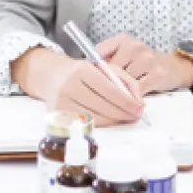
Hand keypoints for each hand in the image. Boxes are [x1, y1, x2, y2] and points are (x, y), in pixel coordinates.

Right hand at [11, 48, 143, 126]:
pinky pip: (85, 124)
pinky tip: (109, 119)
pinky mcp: (58, 115)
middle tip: (135, 116)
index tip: (139, 108)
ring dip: (113, 120)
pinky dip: (100, 123)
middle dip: (123, 113)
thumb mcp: (104, 68)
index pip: (109, 90)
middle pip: (103, 106)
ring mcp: (61, 102)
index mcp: (81, 70)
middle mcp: (69, 86)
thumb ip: (125, 81)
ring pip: (95, 118)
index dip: (126, 101)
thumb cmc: (82, 72)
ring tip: (124, 118)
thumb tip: (139, 102)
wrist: (52, 76)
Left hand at [96, 34, 192, 94]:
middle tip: (103, 93)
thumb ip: (107, 61)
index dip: (92, 70)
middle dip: (107, 83)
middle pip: (111, 70)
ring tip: (121, 95)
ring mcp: (147, 59)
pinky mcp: (157, 74)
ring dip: (121, 91)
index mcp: (122, 40)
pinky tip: (132, 99)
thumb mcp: (124, 55)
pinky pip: (137, 90)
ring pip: (124, 81)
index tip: (87, 80)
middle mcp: (135, 46)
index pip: (99, 54)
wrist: (174, 67)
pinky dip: (132, 97)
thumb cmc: (142, 64)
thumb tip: (85, 73)